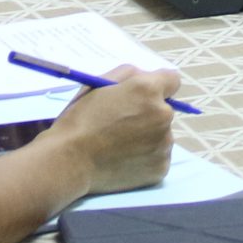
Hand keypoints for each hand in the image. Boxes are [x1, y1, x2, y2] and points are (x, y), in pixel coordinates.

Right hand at [46, 66, 178, 194]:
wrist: (71, 161)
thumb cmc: (81, 119)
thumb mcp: (99, 83)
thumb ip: (129, 73)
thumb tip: (147, 77)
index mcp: (148, 91)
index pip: (172, 80)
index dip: (157, 86)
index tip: (143, 96)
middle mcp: (164, 116)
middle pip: (165, 110)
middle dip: (149, 113)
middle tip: (122, 124)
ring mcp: (164, 144)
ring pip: (163, 134)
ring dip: (148, 136)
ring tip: (120, 144)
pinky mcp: (161, 168)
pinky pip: (159, 156)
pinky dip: (146, 157)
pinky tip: (124, 159)